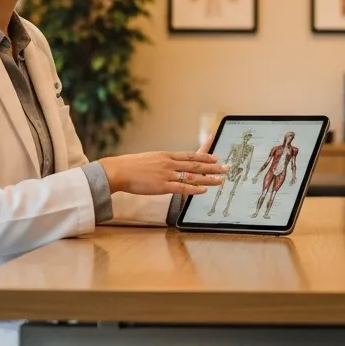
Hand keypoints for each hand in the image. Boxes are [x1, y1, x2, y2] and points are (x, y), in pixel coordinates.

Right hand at [97, 151, 225, 195]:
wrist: (118, 170)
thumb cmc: (130, 166)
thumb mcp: (148, 159)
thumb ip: (160, 162)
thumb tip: (167, 166)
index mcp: (166, 155)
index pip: (189, 155)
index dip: (204, 156)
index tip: (215, 157)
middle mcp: (169, 163)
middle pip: (196, 165)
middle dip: (213, 167)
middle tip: (226, 167)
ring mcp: (167, 174)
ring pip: (192, 176)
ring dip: (208, 178)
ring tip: (221, 179)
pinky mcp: (162, 186)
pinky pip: (182, 188)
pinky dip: (194, 189)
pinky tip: (204, 190)